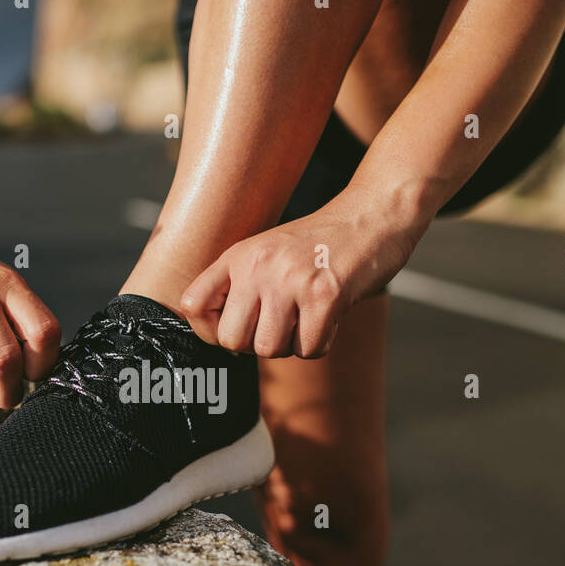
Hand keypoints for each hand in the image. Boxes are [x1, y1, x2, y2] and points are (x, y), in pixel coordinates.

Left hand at [180, 194, 424, 358]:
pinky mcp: (325, 296)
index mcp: (238, 256)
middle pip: (232, 340)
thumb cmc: (320, 244)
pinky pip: (309, 350)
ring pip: (270, 349)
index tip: (237, 327)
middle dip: (257, 344)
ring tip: (307, 316)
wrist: (372, 216)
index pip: (192, 305)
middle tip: (282, 324)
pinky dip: (321, 343)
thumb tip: (222, 340)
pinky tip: (329, 317)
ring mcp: (290, 280)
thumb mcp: (267, 252)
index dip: (210, 330)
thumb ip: (240, 287)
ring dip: (292, 344)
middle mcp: (258, 266)